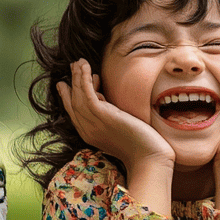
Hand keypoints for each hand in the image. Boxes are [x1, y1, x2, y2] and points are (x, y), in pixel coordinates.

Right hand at [58, 59, 174, 169]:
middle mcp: (87, 130)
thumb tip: (105, 100)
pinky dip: (84, 78)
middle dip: (71, 83)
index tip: (70, 84)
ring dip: (77, 76)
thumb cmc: (141, 146)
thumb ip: (110, 116)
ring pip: (78, 96)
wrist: (149, 158)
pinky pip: (87, 93)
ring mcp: (93, 124)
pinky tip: (85, 67)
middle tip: (73, 66)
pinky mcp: (102, 116)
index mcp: (90, 135)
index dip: (70, 97)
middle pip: (73, 103)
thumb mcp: (120, 128)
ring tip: (78, 61)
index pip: (75, 113)